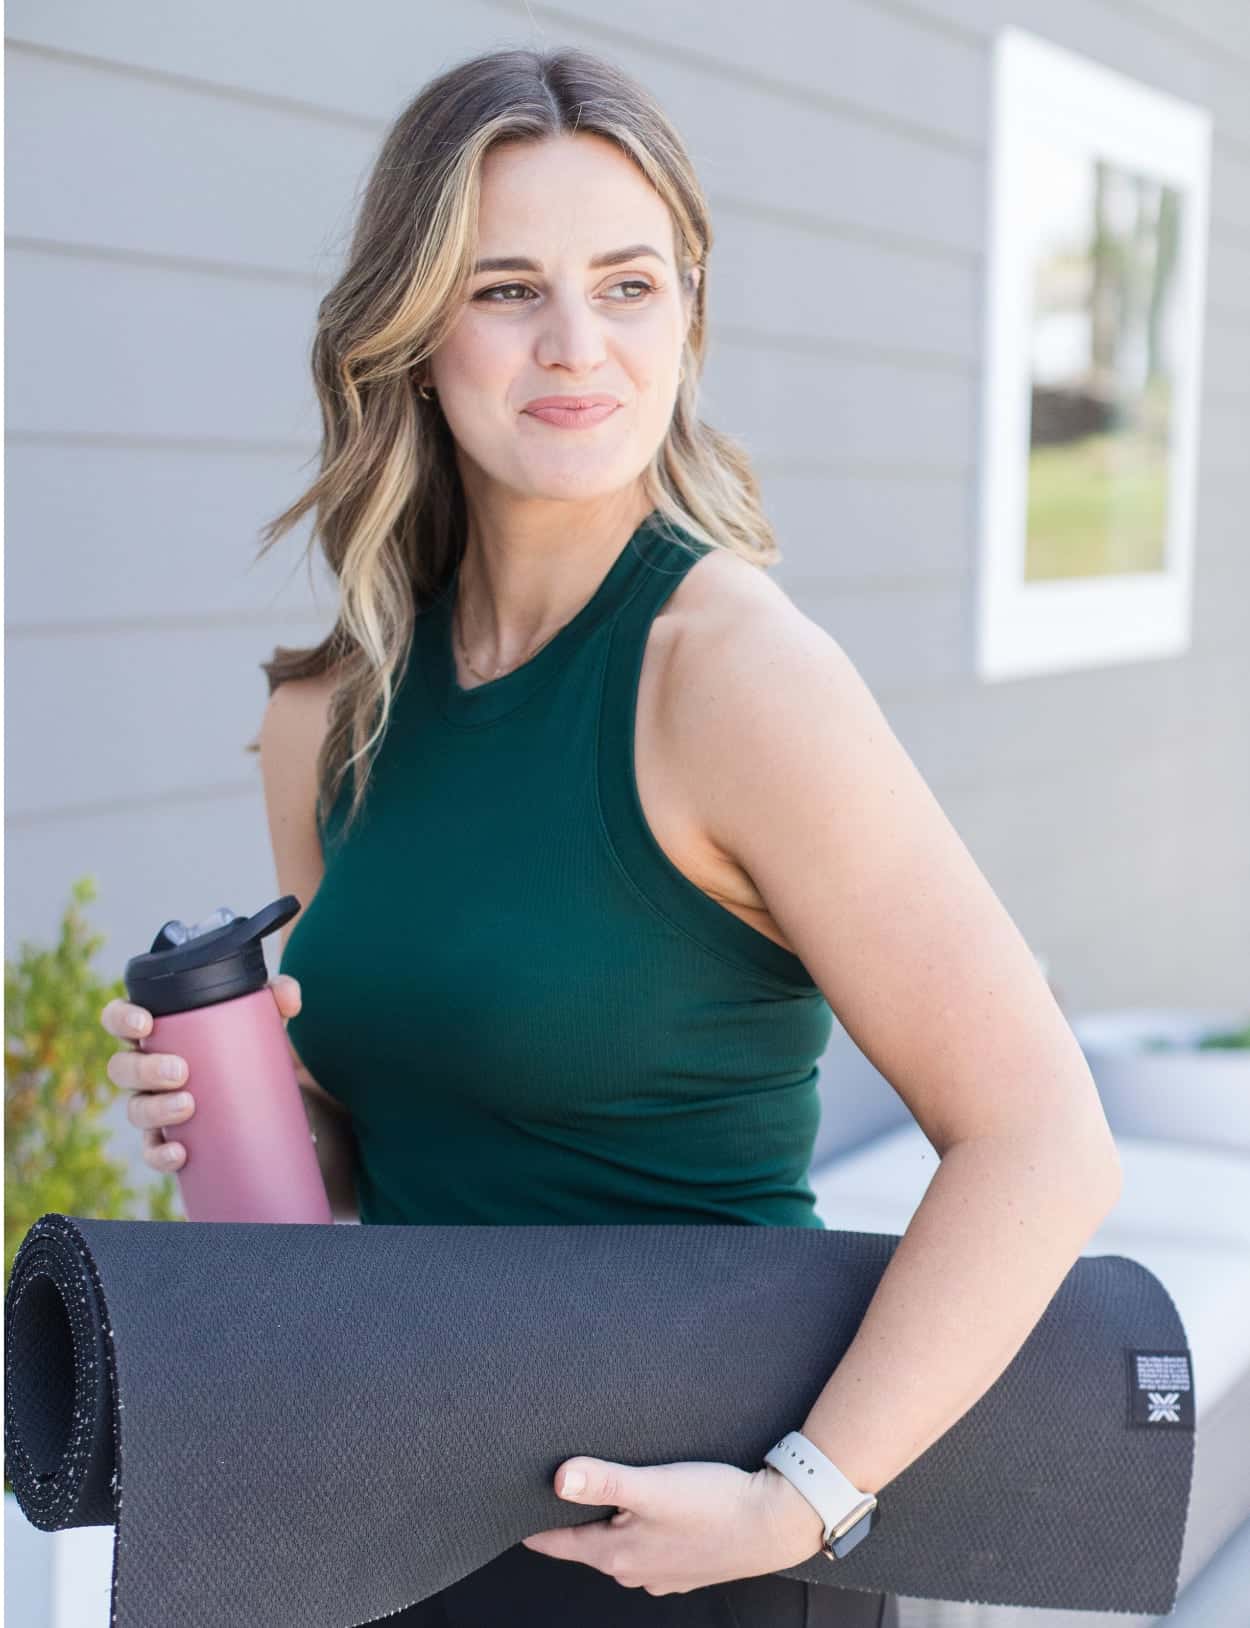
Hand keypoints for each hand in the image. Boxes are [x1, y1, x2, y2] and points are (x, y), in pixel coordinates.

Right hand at [101, 976, 301, 1171]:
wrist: (263, 1086)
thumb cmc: (245, 1039)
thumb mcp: (261, 1015)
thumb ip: (277, 995)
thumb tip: (289, 999)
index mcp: (156, 1031)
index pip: (118, 1019)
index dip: (120, 1019)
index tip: (145, 1024)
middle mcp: (145, 1067)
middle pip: (122, 1068)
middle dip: (145, 1069)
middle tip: (181, 1071)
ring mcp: (153, 1103)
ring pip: (135, 1108)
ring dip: (156, 1108)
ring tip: (188, 1105)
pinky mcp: (168, 1136)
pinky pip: (152, 1149)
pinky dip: (160, 1153)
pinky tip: (180, 1152)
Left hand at [519, 1455, 825, 1595]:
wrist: (774, 1523)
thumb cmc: (714, 1503)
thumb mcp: (652, 1485)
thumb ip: (604, 1480)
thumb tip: (557, 1478)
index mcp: (616, 1555)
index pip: (557, 1542)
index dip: (532, 1523)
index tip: (509, 1508)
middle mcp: (634, 1571)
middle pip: (586, 1543)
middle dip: (570, 1517)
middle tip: (554, 1485)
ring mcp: (661, 1573)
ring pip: (619, 1544)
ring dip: (609, 1522)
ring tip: (603, 1490)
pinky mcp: (686, 1565)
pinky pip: (649, 1546)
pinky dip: (640, 1528)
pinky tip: (652, 1509)